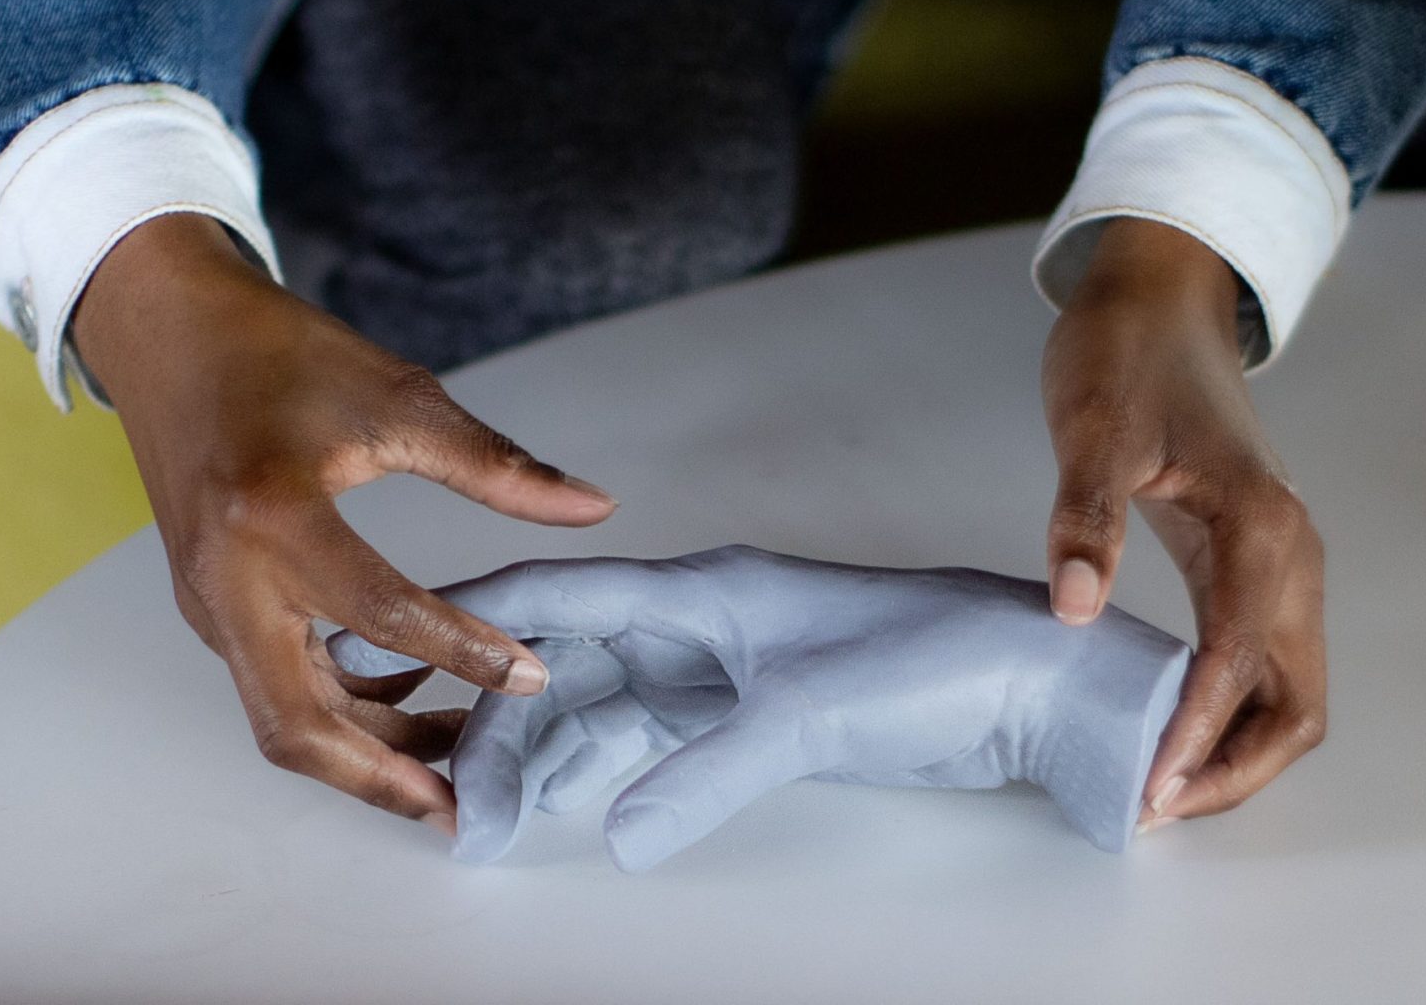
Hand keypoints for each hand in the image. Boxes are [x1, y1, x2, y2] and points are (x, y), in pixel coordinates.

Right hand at [71, 213, 617, 830]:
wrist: (165, 327)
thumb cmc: (279, 351)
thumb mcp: (397, 396)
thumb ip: (497, 467)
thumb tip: (595, 507)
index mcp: (271, 517)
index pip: (381, 614)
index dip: (466, 653)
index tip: (535, 677)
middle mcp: (225, 579)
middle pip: (296, 725)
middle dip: (383, 777)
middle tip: (466, 806)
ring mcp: (208, 601)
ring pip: (283, 715)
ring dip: (366, 749)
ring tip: (457, 759)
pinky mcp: (210, 604)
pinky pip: (275, 681)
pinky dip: (340, 703)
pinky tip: (410, 694)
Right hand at [330, 546, 1189, 869]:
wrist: (1028, 681)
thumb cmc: (934, 657)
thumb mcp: (810, 713)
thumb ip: (706, 774)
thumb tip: (616, 834)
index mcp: (703, 591)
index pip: (564, 598)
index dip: (476, 622)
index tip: (397, 651)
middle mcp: (698, 624)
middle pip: (566, 668)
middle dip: (502, 729)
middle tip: (459, 808)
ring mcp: (719, 672)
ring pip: (600, 709)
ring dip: (544, 758)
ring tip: (490, 822)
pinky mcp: (748, 717)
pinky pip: (647, 741)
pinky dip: (601, 772)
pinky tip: (566, 807)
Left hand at [1041, 217, 1326, 830]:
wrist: (1158, 304)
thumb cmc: (1126, 356)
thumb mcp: (1093, 429)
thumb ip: (1084, 517)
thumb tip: (1072, 608)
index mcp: (1260, 529)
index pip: (1242, 662)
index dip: (1199, 733)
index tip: (1149, 786)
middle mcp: (1290, 556)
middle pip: (1295, 702)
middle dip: (1235, 769)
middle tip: (1156, 807)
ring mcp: (1280, 563)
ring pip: (1288, 690)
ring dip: (1238, 751)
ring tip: (1162, 788)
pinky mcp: (1251, 563)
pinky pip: (1261, 661)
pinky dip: (1230, 711)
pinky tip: (1171, 729)